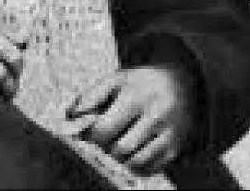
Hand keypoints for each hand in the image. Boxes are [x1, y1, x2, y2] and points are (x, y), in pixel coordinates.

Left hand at [65, 65, 195, 174]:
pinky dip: (137, 165)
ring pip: (136, 162)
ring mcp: (169, 133)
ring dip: (121, 159)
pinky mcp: (176, 147)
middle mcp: (155, 115)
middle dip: (106, 148)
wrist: (180, 80)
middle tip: (104, 139)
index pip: (105, 129)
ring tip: (118, 145)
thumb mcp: (115, 80)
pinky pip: (151, 168)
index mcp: (135, 96)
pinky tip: (132, 152)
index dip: (91, 136)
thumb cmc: (139, 82)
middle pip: (120, 149)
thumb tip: (69, 115)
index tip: (89, 133)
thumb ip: (90, 96)